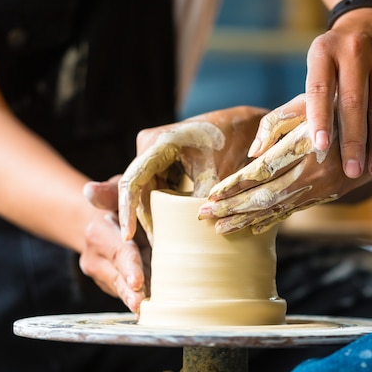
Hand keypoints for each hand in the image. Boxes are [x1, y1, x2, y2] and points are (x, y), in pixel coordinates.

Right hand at [80, 176, 149, 312]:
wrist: (100, 221)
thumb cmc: (117, 201)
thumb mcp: (116, 190)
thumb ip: (107, 192)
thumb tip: (89, 190)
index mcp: (98, 234)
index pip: (118, 252)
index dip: (129, 267)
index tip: (138, 281)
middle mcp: (95, 258)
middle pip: (117, 277)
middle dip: (130, 293)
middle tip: (142, 305)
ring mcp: (101, 274)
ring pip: (121, 289)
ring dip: (135, 300)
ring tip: (148, 311)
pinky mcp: (110, 284)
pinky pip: (126, 292)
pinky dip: (140, 299)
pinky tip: (155, 306)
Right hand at [118, 106, 267, 242]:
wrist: (243, 123)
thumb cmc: (231, 141)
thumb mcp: (217, 172)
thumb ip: (201, 200)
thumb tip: (190, 232)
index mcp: (157, 143)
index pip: (132, 181)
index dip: (127, 211)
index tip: (128, 236)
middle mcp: (149, 146)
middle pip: (138, 190)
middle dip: (146, 219)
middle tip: (156, 248)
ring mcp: (154, 154)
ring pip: (148, 192)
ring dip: (156, 215)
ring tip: (163, 244)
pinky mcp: (164, 162)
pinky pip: (159, 189)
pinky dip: (165, 207)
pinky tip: (172, 229)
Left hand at [198, 113, 371, 233]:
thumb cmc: (340, 109)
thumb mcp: (308, 103)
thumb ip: (276, 125)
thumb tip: (252, 153)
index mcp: (304, 147)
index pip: (261, 171)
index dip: (235, 185)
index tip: (211, 195)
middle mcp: (313, 173)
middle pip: (264, 196)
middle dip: (232, 208)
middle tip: (204, 216)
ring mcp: (320, 188)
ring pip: (277, 209)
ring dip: (246, 220)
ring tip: (220, 229)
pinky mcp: (325, 195)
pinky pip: (293, 212)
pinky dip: (271, 221)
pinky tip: (253, 228)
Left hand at [303, 7, 371, 177]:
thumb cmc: (338, 63)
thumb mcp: (315, 71)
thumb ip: (292, 110)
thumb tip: (260, 152)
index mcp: (323, 52)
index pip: (319, 89)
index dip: (319, 118)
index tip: (320, 147)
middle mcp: (354, 49)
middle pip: (353, 103)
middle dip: (353, 142)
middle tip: (352, 171)